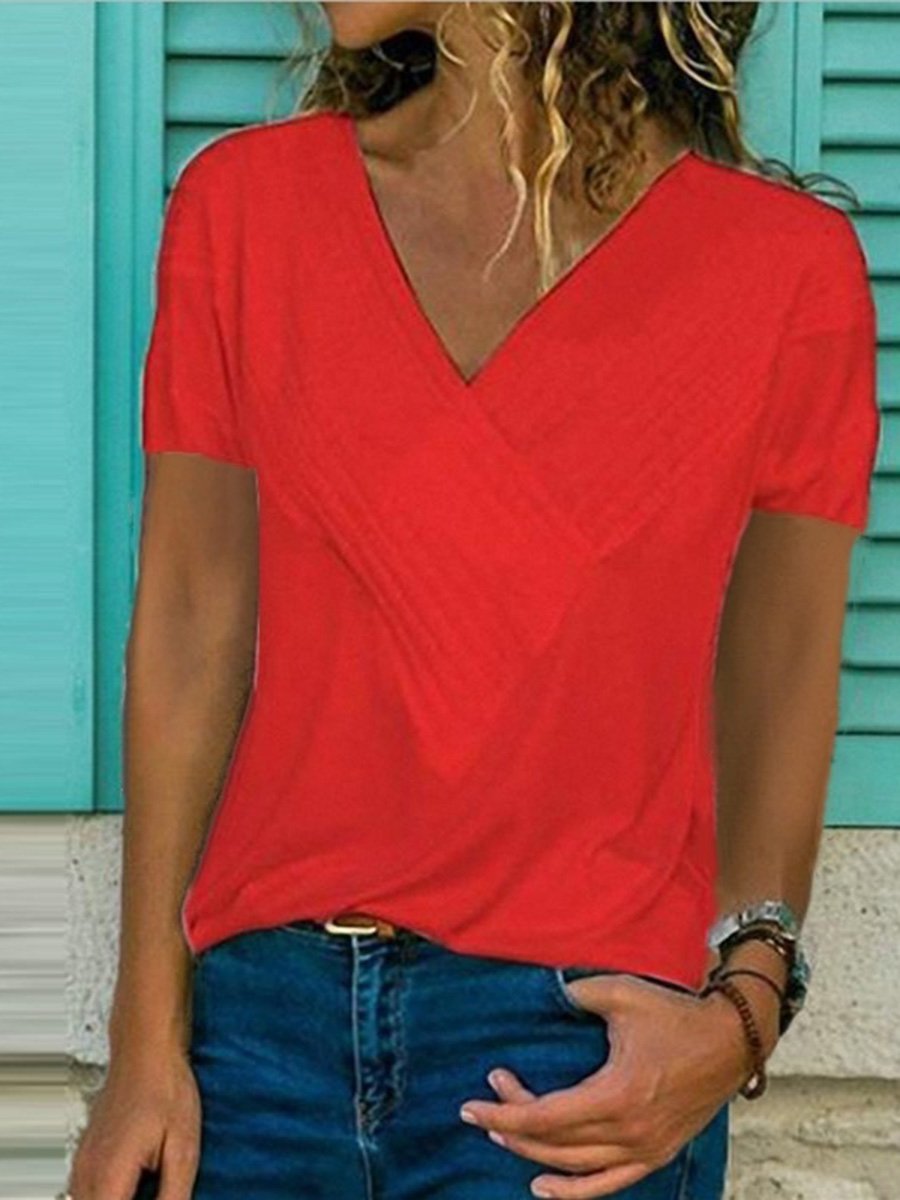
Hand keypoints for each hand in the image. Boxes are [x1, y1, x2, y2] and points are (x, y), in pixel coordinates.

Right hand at [65, 1043, 200, 1199]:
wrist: (147, 1050)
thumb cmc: (165, 1088)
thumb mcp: (183, 1149)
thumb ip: (174, 1195)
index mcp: (109, 1174)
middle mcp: (87, 1172)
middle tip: (155, 1191)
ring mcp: (83, 1163)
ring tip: (148, 1188)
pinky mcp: (86, 1155)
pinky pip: (85, 1193)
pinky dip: (108, 1196)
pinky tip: (135, 1186)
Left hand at [458, 973, 751, 1198]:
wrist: (731, 1040)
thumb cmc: (675, 1015)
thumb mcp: (622, 994)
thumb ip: (577, 994)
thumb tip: (544, 990)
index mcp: (616, 1095)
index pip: (544, 1117)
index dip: (503, 1114)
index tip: (471, 1106)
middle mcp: (628, 1132)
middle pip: (553, 1143)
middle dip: (511, 1127)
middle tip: (483, 1106)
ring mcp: (644, 1149)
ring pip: (574, 1166)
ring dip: (533, 1155)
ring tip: (503, 1136)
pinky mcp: (656, 1154)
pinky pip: (607, 1182)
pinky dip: (573, 1190)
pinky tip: (544, 1186)